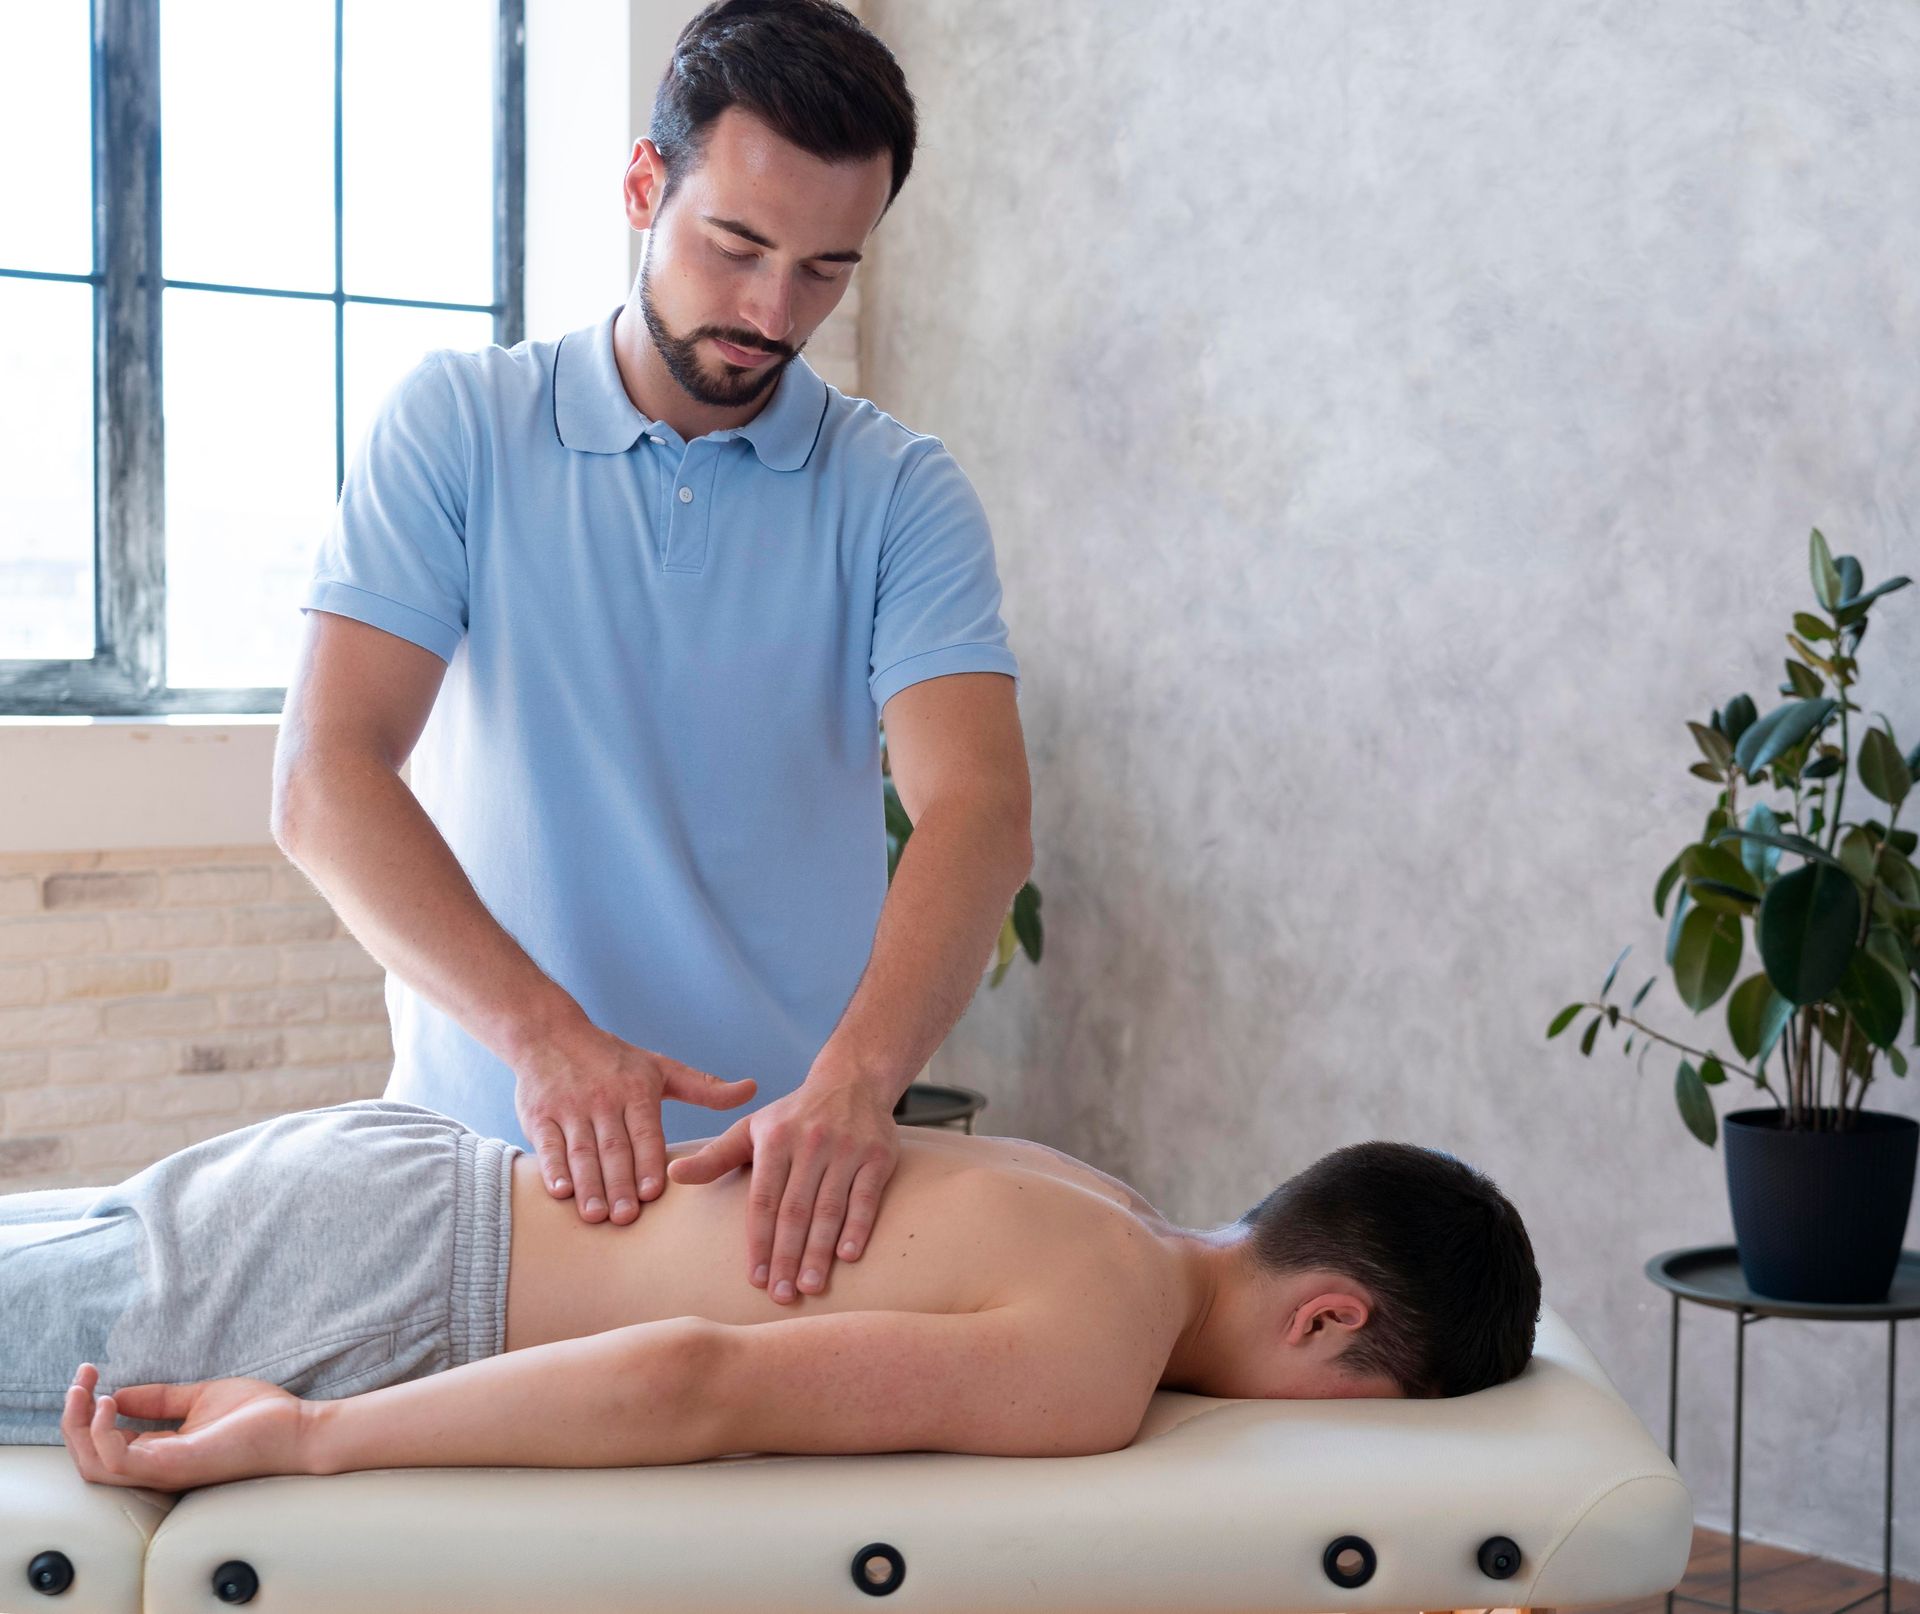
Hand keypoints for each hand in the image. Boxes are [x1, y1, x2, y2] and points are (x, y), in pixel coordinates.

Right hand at [60, 1362, 306, 1492]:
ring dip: (78, 1427)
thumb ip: (161, 1400)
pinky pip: (121, 1461)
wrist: (300, 1428)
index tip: (89, 1374)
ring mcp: (163, 1470)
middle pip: (89, 1460)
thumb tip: (119, 1392)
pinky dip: (103, 1434)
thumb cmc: (260, 1416)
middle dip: (72, 1420)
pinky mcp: (175, 1465)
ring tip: (82, 1391)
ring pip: (95, 1465)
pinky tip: (108, 1402)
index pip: (104, 1443)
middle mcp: (155, 1467)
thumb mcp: (200, 1397)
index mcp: (160, 1453)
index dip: (87, 1411)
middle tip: (77, 1381)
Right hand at [514, 1019, 757, 1226]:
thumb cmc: (614, 1059)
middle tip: (625, 1218)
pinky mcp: (539, 1115)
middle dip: (619, 1183)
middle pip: (613, 1147)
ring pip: (581, 1151)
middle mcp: (603, 1099)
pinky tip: (562, 1193)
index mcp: (636, 1090)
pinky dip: (553, 1169)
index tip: (651, 1193)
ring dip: (588, 1184)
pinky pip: (548, 1145)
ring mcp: (569, 1107)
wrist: (550, 1034)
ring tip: (596, 1216)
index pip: (644, 1131)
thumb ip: (705, 1087)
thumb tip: (753, 1089)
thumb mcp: (661, 1068)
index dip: (647, 1161)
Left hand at [666, 1073, 900, 1302]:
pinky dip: (858, 1227)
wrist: (852, 1081)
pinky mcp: (878, 1155)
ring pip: (830, 1207)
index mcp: (775, 1139)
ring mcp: (846, 1148)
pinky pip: (866, 1197)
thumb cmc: (793, 1116)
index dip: (759, 1241)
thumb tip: (672, 1174)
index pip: (763, 1199)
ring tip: (809, 1286)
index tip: (755, 1279)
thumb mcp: (751, 1129)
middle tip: (781, 1295)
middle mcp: (810, 1142)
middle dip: (786, 1255)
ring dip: (819, 1251)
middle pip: (795, 1209)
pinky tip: (848, 1257)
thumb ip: (714, 1157)